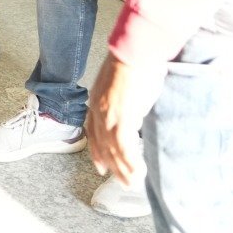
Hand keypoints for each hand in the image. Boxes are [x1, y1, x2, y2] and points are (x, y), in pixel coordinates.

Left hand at [85, 52, 165, 183]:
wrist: (136, 49)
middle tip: (124, 181)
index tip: (101, 167)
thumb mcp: (121, 85)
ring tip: (133, 183)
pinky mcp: (122, 117)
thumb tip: (133, 113)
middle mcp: (98, 110)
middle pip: (102, 146)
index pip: (92, 133)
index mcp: (96, 101)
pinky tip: (139, 171)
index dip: (97, 152)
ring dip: (124, 170)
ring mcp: (109, 115)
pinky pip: (124, 147)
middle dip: (113, 167)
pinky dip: (131, 162)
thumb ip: (123, 101)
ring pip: (113, 150)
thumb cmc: (134, 62)